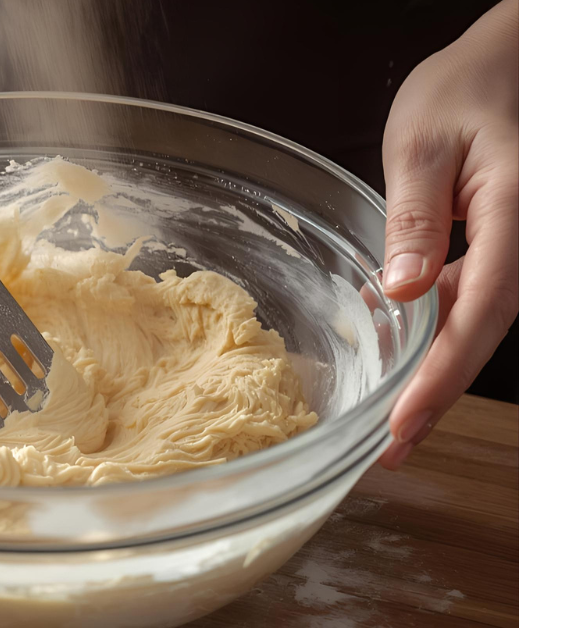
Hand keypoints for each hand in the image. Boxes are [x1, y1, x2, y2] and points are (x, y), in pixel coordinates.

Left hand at [378, 0, 517, 468]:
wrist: (515, 57)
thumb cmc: (472, 84)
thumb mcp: (423, 141)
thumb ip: (415, 216)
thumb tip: (405, 290)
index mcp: (519, 217)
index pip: (478, 317)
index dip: (440, 379)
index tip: (404, 425)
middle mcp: (531, 242)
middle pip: (483, 334)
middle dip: (436, 394)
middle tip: (394, 448)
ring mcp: (523, 246)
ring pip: (480, 322)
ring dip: (437, 369)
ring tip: (395, 418)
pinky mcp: (507, 243)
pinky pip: (476, 296)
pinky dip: (439, 328)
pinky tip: (402, 345)